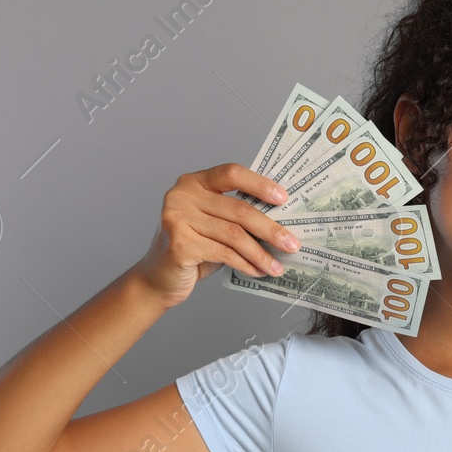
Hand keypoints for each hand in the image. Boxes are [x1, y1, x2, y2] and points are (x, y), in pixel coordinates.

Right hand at [131, 163, 302, 309]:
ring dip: (261, 254)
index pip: (231, 173)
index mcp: (194, 182)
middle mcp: (182, 195)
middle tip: (292, 244)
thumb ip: (236, 215)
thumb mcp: (214, 224)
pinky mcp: (179, 243)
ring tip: (277, 266)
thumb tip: (282, 221)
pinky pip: (224, 253)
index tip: (284, 199)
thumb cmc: (193, 248)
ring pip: (234, 235)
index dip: (260, 184)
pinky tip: (258, 271)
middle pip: (238, 209)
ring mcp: (177, 218)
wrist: (159, 278)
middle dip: (270, 229)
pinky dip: (246, 264)